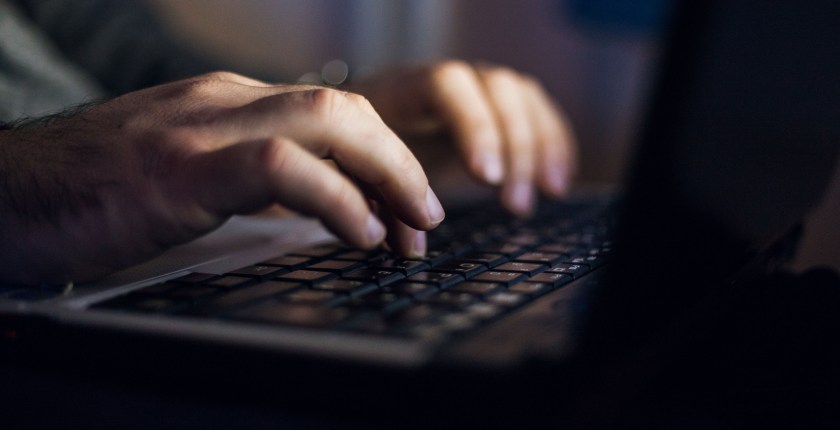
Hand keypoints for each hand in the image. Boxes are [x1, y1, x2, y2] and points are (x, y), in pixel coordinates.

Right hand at [0, 72, 443, 283]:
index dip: (389, 161)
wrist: (5, 192)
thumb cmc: (96, 192)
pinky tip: (358, 233)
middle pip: (348, 110)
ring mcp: (202, 129)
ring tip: (409, 228)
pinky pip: (280, 166)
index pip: (338, 115)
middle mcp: (224, 103)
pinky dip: (334, 198)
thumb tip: (319, 210)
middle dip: (402, 164)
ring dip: (386, 176)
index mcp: (231, 104)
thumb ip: (251, 178)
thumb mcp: (190, 176)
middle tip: (427, 220)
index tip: (410, 212)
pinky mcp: (179, 169)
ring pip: (328, 121)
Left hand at [350, 61, 576, 215]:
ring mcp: (475, 88)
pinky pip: (537, 112)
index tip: (486, 178)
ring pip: (522, 97)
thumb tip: (411, 244)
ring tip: (547, 194)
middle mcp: (446, 80)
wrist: (358, 132)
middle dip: (515, 145)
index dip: (473, 127)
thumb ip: (380, 198)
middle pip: (496, 87)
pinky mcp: (497, 107)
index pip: (446, 86)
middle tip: (514, 203)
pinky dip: (554, 144)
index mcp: (403, 89)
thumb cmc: (356, 156)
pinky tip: (556, 182)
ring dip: (541, 146)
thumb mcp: (357, 171)